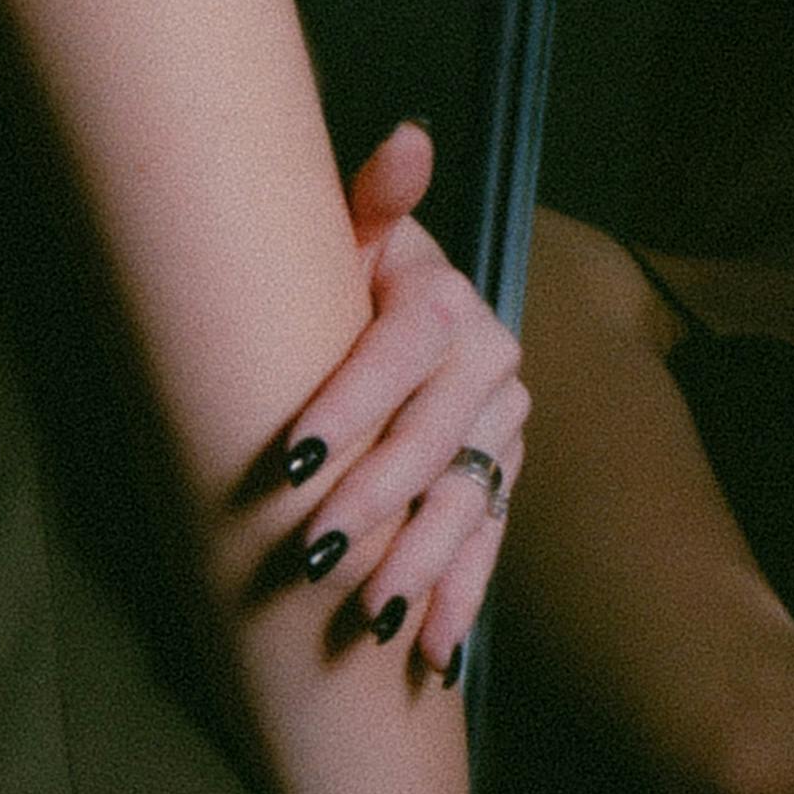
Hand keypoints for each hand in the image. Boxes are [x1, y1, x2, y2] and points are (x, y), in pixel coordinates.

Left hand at [243, 125, 525, 683]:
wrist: (409, 312)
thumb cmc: (353, 274)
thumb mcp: (354, 234)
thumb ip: (371, 200)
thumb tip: (405, 137)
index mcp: (445, 306)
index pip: (401, 354)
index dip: (349, 405)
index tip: (293, 459)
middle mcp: (487, 367)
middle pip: (429, 442)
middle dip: (372, 504)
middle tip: (311, 554)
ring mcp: (500, 432)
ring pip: (462, 505)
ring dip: (419, 568)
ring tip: (369, 618)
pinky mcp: (500, 481)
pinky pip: (486, 547)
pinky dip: (461, 601)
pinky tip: (434, 656)